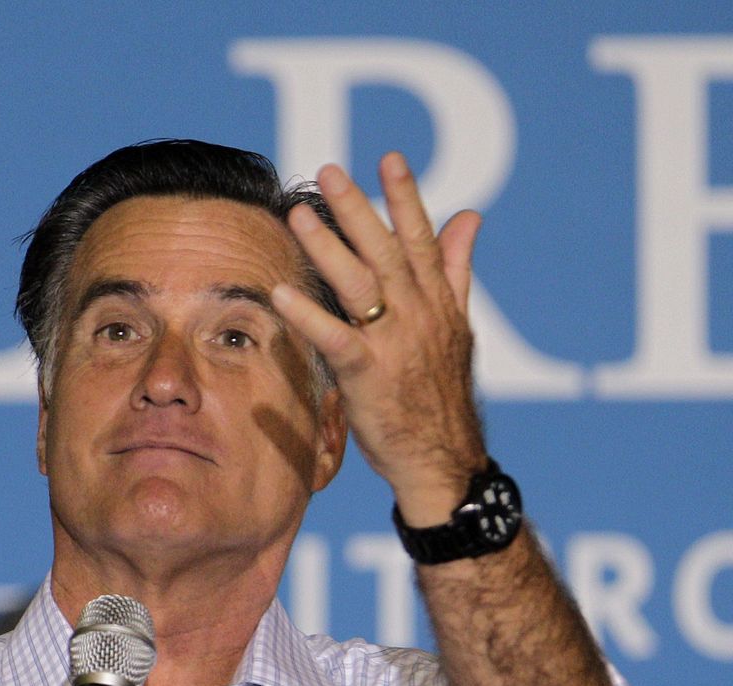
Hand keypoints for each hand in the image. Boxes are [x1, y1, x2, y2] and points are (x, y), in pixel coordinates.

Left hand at [271, 151, 486, 525]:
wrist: (443, 462)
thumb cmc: (440, 399)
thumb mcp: (457, 328)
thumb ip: (455, 270)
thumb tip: (468, 216)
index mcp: (438, 303)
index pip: (421, 240)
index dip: (405, 198)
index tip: (387, 158)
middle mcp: (419, 316)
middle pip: (386, 251)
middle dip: (359, 208)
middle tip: (329, 172)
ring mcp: (395, 345)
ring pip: (361, 285)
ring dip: (328, 247)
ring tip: (299, 214)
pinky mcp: (370, 377)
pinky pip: (336, 339)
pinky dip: (309, 315)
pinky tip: (281, 294)